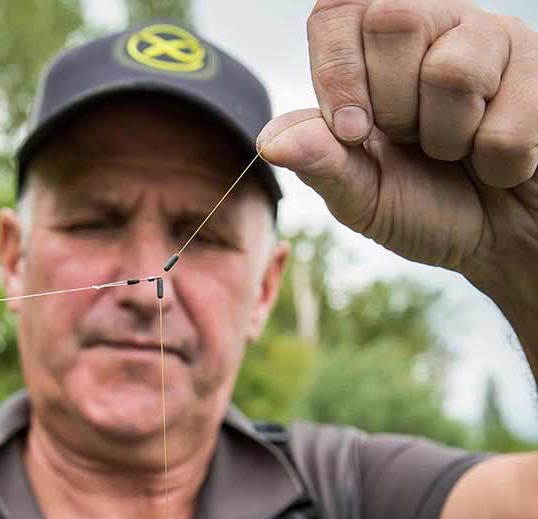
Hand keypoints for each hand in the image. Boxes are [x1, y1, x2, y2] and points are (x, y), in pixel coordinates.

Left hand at [257, 0, 537, 299]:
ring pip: (453, 69)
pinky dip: (496, 164)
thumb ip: (322, 166)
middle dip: (395, 106)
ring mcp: (490, 39)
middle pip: (393, 17)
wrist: (500, 239)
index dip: (338, 69)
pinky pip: (504, 121)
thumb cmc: (428, 209)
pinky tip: (499, 163)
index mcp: (376, 53)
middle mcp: (432, 28)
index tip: (353, 131)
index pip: (339, 8)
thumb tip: (270, 142)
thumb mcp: (363, 197)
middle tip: (415, 141)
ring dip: (449, 139)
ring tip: (460, 152)